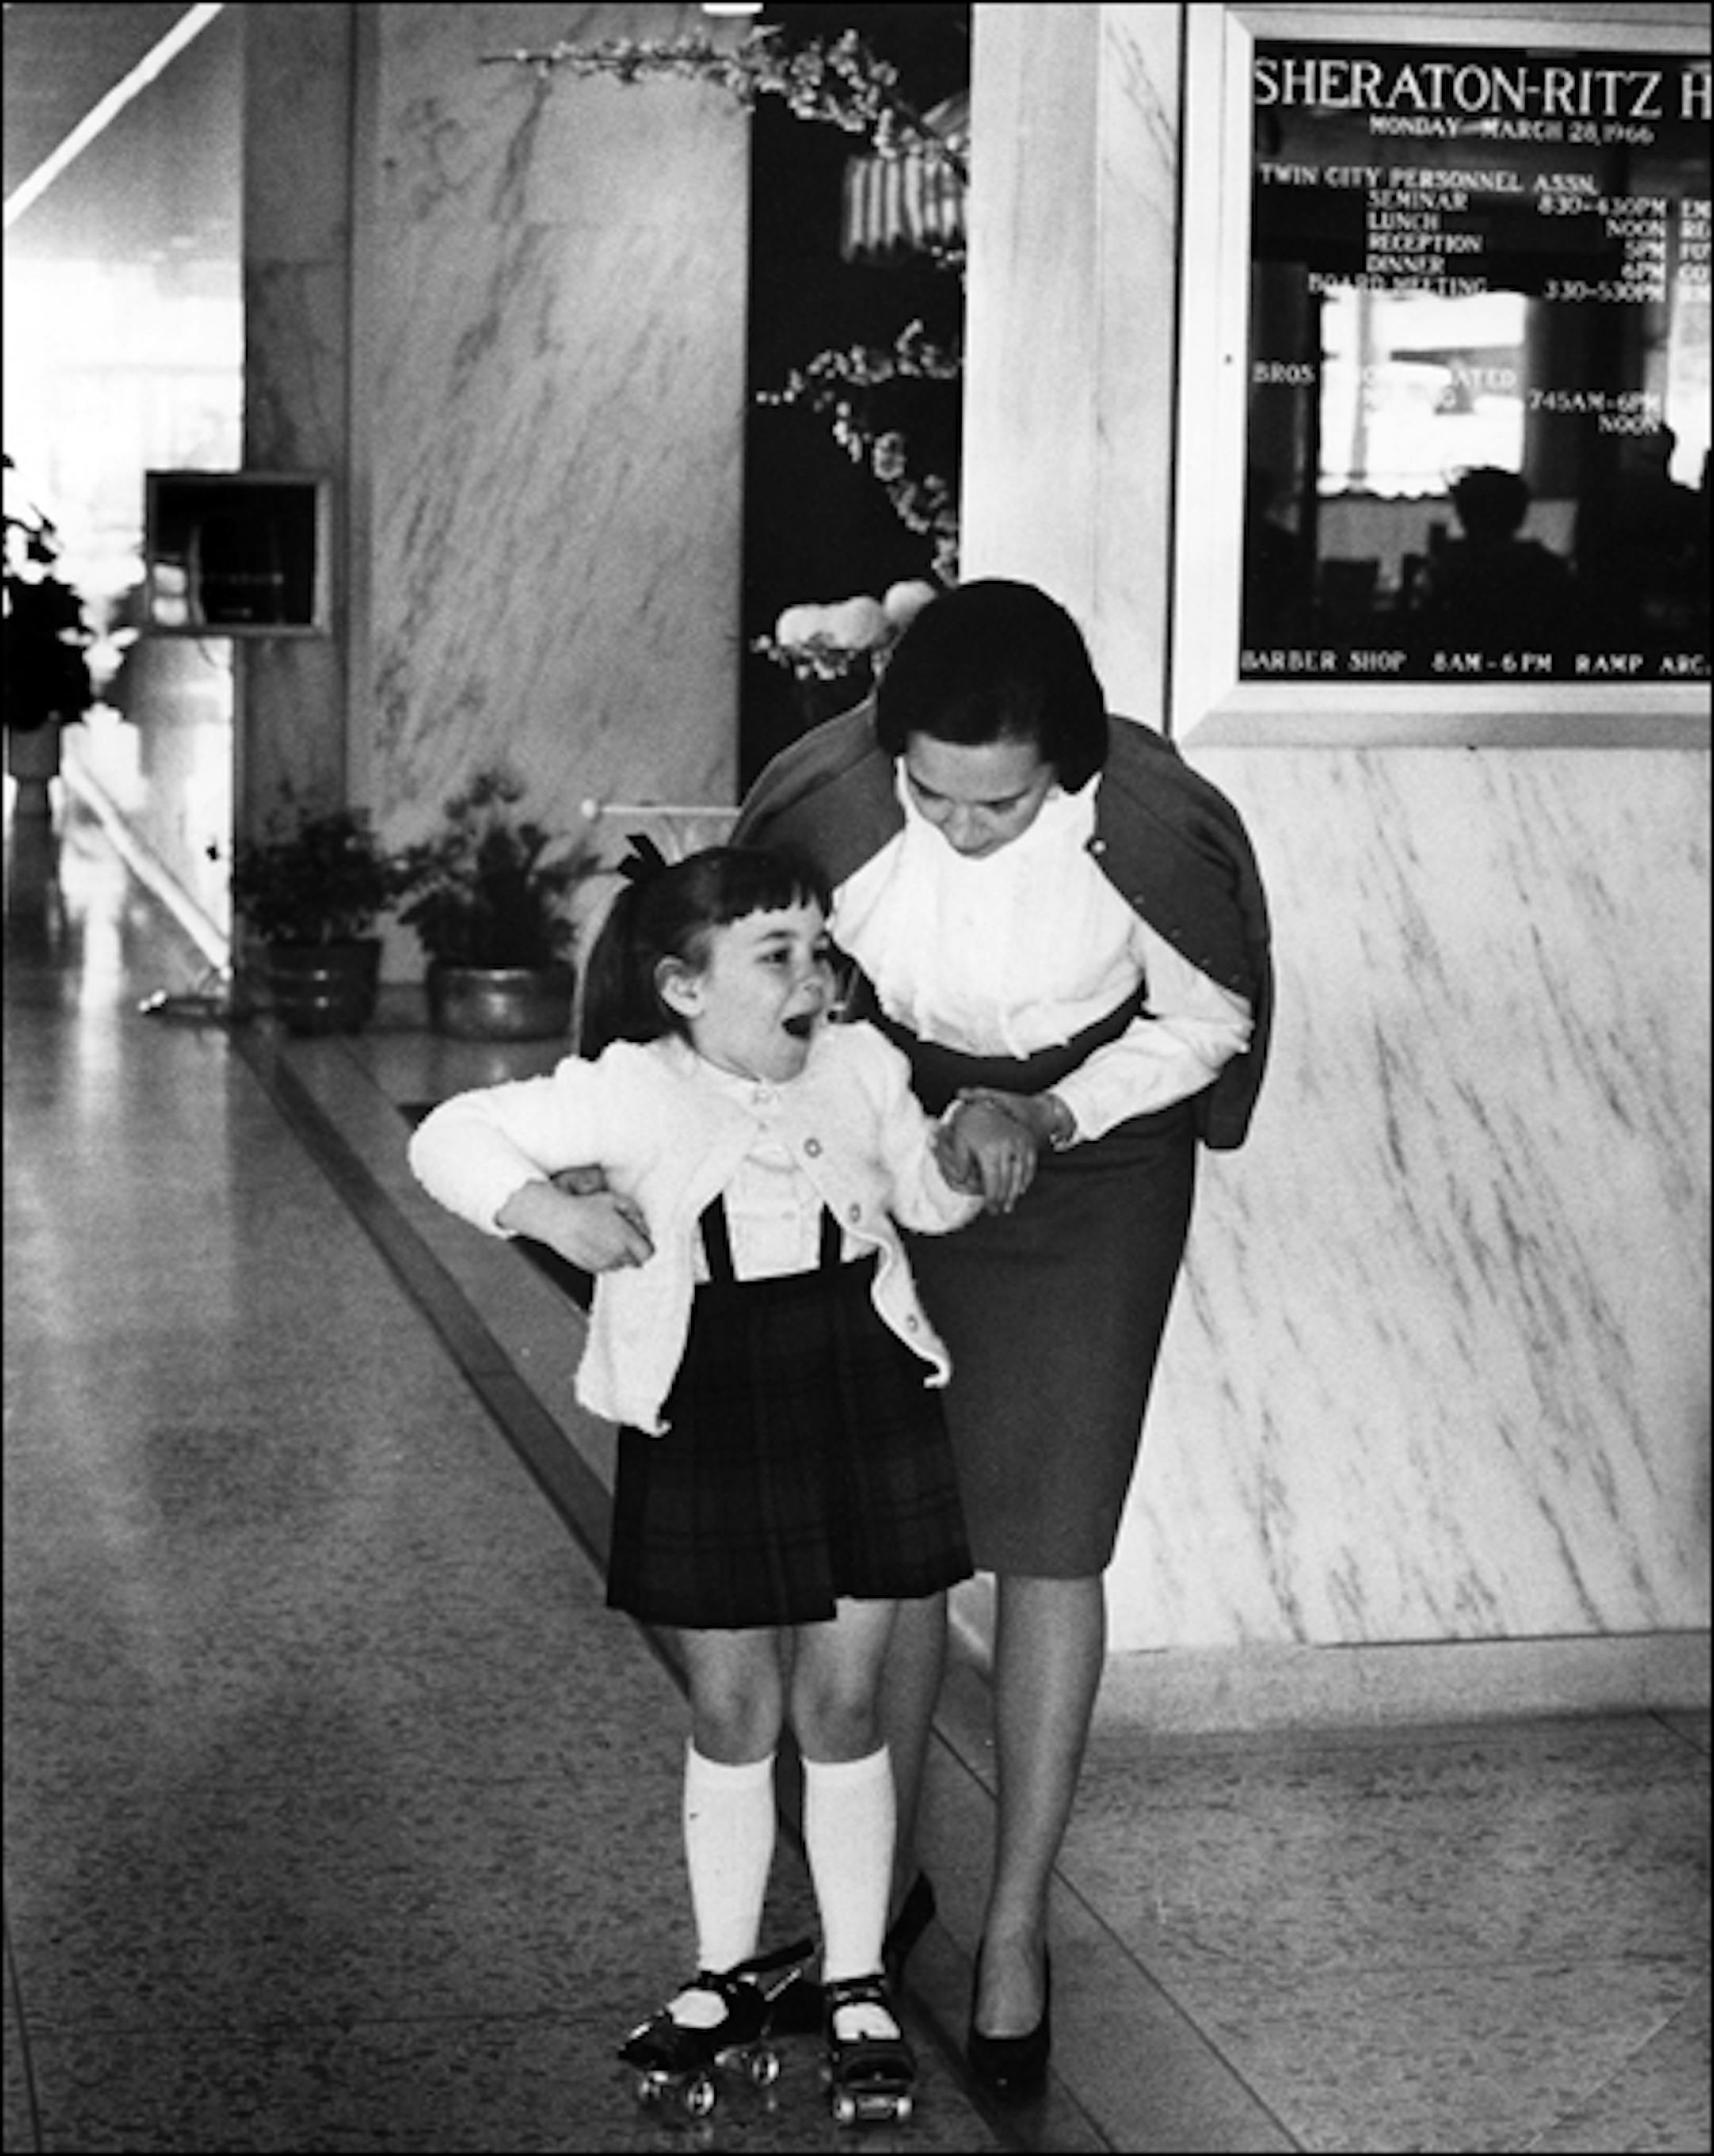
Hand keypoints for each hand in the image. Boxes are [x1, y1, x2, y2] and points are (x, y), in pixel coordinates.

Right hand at [551, 1189, 653, 1270]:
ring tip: (606, 1238)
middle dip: (633, 1251)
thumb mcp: (614, 1200)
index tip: (639, 1238)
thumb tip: (643, 1227)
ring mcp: (603, 1263)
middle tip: (622, 1236)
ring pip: (620, 1265)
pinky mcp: (590, 1268)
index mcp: (625, 1239)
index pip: (648, 1254)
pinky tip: (595, 1244)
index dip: (645, 1245)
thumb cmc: (585, 1207)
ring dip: (618, 1256)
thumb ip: (635, 1212)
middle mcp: (616, 1255)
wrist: (558, 1219)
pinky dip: (604, 1259)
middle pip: (636, 1262)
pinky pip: (605, 1267)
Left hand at [941, 1098, 1038, 1214]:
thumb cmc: (971, 1123)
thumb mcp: (960, 1141)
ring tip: (1010, 1204)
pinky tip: (1021, 1188)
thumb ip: (960, 1163)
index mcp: (989, 1150)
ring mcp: (1020, 1144)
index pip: (993, 1182)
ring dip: (1015, 1192)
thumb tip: (961, 1181)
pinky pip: (1030, 1164)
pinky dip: (1026, 1178)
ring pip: (1020, 1175)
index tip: (991, 1209)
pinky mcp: (1028, 1141)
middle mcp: (1007, 1148)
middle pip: (1007, 1181)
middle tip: (1000, 1210)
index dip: (992, 1198)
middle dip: (1003, 1199)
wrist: (990, 1102)